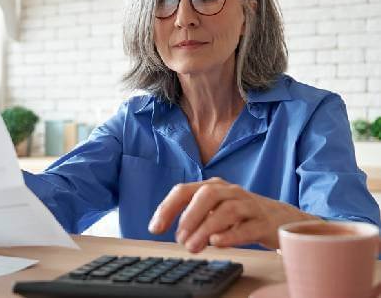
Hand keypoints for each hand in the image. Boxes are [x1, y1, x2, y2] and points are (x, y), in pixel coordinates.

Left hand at [148, 177, 319, 252]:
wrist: (278, 217)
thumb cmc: (239, 214)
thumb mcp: (214, 209)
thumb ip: (194, 216)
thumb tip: (170, 230)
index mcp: (213, 186)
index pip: (184, 190)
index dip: (167, 208)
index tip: (155, 228)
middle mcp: (229, 191)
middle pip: (207, 194)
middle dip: (190, 215)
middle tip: (179, 239)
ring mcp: (248, 204)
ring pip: (227, 210)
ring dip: (206, 228)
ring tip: (193, 247)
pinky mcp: (263, 222)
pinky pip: (248, 227)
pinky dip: (231, 235)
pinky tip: (217, 243)